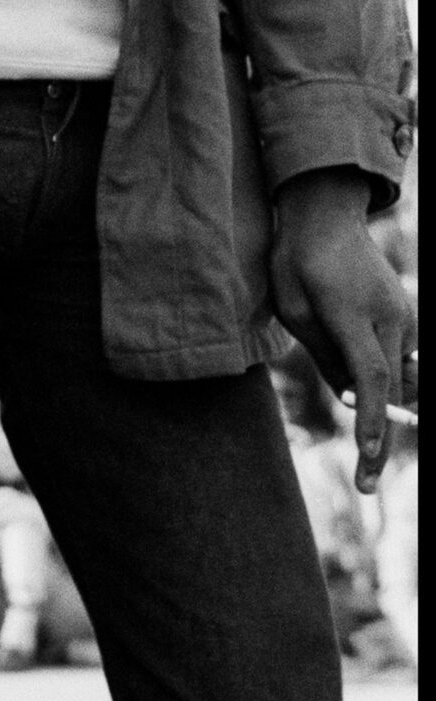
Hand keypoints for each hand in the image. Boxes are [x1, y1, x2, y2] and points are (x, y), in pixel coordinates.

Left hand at [269, 168, 417, 493]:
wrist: (326, 216)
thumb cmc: (297, 262)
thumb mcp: (294, 310)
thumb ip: (325, 355)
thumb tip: (350, 396)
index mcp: (352, 315)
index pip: (371, 377)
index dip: (370, 419)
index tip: (367, 456)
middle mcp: (388, 317)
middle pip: (392, 389)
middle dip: (378, 438)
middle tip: (363, 484)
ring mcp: (403, 315)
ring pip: (402, 378)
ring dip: (381, 406)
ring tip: (354, 421)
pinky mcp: (407, 314)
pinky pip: (402, 359)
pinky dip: (386, 378)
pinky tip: (360, 368)